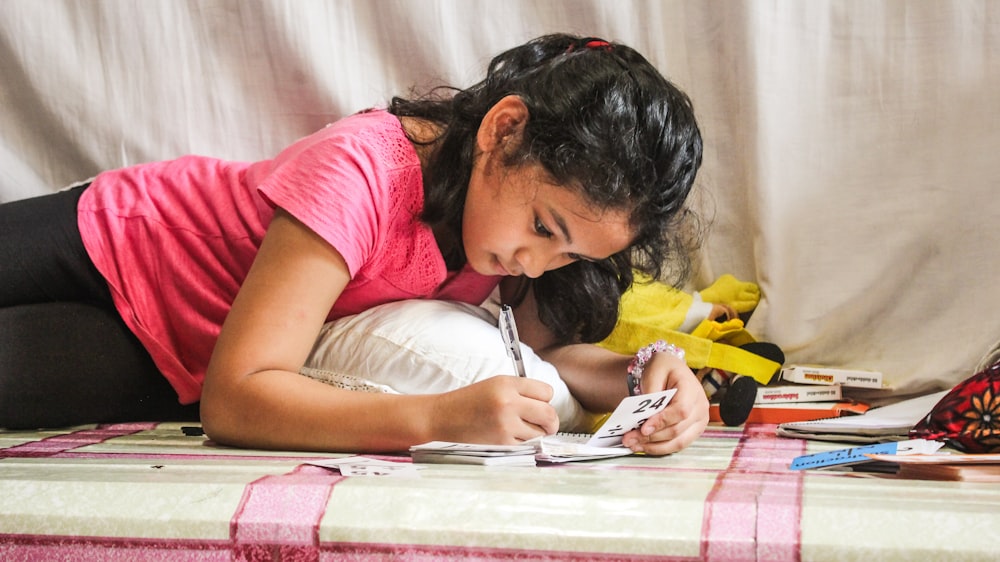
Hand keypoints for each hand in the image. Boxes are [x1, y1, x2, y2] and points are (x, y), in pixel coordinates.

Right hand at [430, 376, 559, 443]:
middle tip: (546, 424)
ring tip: (520, 429)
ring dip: (536, 433)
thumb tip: (547, 404)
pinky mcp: (501, 443)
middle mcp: (508, 402)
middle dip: (551, 422)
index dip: (546, 399)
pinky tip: (509, 436)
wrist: (442, 417)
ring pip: (540, 433)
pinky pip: (526, 445)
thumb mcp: (494, 385)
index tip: (540, 404)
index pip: (546, 392)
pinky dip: (523, 443)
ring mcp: (506, 424)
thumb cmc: (468, 401)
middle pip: (549, 414)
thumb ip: (520, 391)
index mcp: (507, 384)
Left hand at [621, 352, 708, 454]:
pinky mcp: (693, 430)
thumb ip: (651, 393)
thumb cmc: (663, 368)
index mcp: (692, 389)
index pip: (680, 410)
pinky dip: (660, 448)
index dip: (662, 421)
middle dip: (651, 437)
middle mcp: (700, 407)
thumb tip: (646, 417)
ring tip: (634, 445)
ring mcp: (699, 421)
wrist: (671, 369)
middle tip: (628, 439)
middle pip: (677, 430)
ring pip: (679, 442)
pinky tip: (644, 447)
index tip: (643, 428)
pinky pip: (678, 445)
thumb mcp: (654, 371)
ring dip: (654, 447)